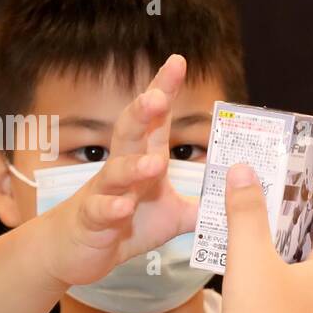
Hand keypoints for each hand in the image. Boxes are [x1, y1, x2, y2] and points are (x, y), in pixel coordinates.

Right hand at [39, 55, 198, 286]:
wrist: (75, 250)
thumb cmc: (124, 224)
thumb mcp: (171, 217)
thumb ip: (201, 208)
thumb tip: (237, 202)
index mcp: (143, 160)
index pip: (155, 120)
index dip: (163, 90)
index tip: (178, 62)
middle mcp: (122, 169)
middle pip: (130, 133)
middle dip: (142, 113)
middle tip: (157, 96)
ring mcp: (103, 192)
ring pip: (115, 172)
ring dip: (133, 167)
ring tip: (154, 164)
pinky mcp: (90, 219)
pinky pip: (100, 210)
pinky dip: (112, 208)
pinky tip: (124, 207)